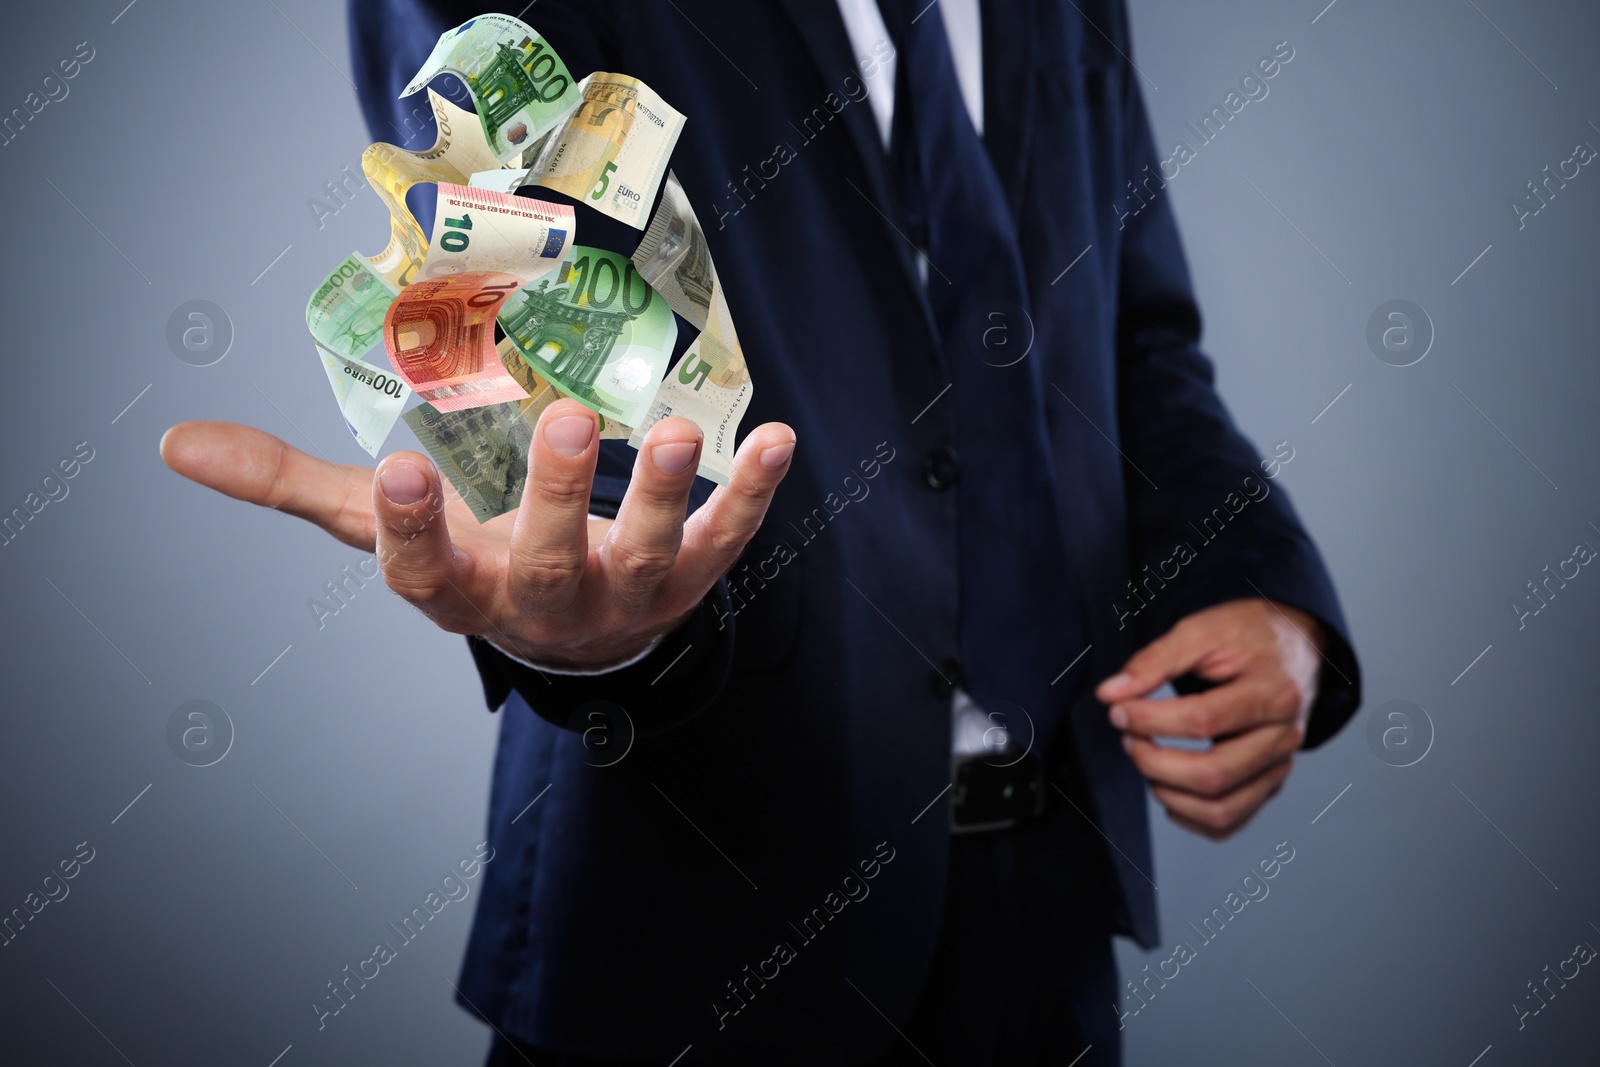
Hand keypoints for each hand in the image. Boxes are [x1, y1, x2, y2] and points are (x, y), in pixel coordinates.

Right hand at [160, 399, 795, 669]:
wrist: (578, 638)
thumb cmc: (476, 564)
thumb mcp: (389, 535)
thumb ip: (294, 486)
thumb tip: (176, 445)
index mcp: (463, 591)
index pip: (425, 576)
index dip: (411, 534)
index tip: (397, 476)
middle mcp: (544, 603)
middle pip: (549, 565)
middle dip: (563, 503)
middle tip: (573, 426)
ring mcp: (625, 597)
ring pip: (647, 555)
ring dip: (668, 496)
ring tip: (681, 431)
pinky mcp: (688, 579)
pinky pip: (726, 543)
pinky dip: (751, 497)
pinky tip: (776, 440)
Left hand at [1095, 599, 1324, 839]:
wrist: (1294, 647)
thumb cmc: (1247, 637)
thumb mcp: (1202, 631)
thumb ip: (1154, 661)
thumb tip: (1109, 694)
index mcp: (1275, 693)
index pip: (1204, 720)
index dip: (1150, 720)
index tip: (1118, 710)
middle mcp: (1284, 738)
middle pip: (1214, 774)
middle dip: (1154, 762)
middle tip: (1128, 737)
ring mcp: (1279, 768)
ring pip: (1221, 810)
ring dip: (1167, 793)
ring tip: (1145, 759)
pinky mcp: (1269, 785)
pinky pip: (1228, 823)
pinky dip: (1187, 816)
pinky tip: (1166, 785)